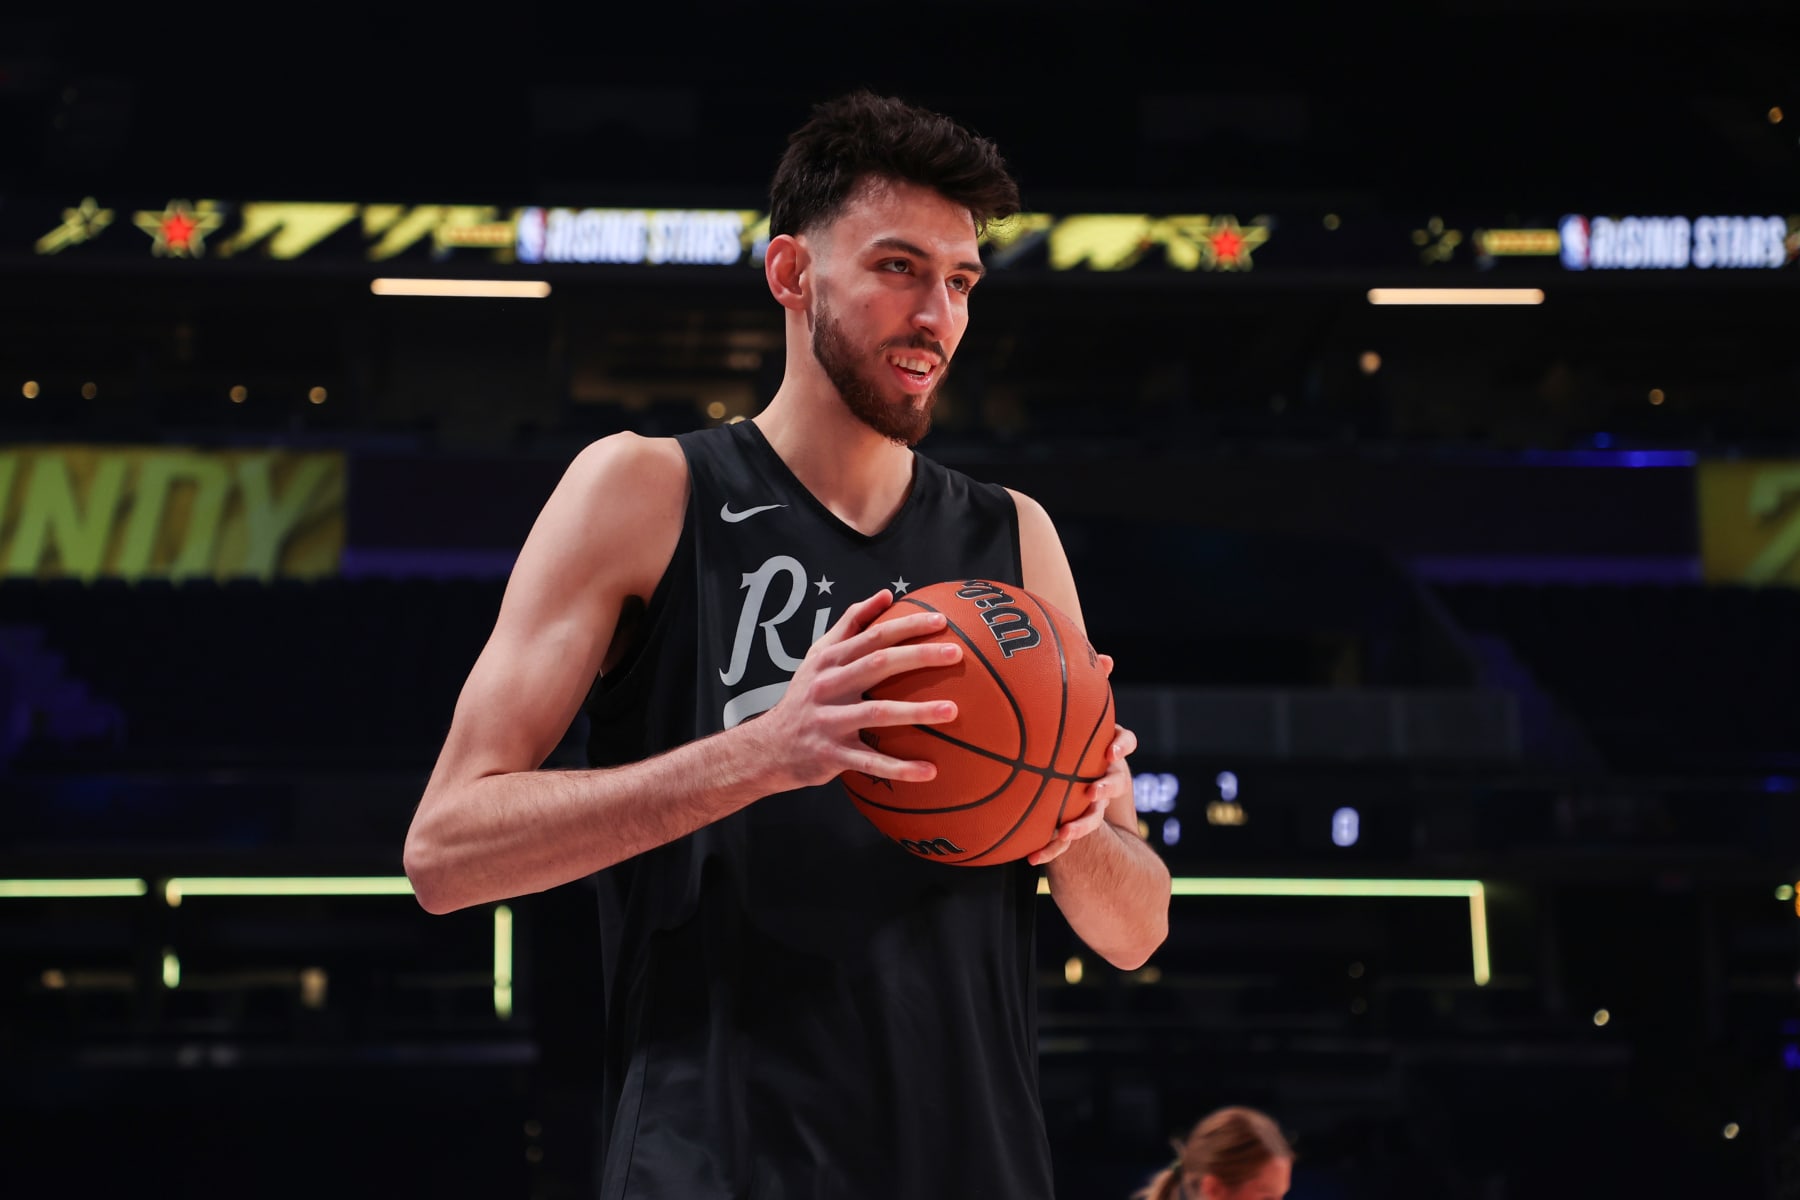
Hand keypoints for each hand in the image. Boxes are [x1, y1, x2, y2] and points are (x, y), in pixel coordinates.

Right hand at [747, 588, 961, 791]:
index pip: (873, 636)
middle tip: (957, 654)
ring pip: (877, 713)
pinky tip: (930, 771)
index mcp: (830, 661)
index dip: (907, 626)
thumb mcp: (819, 656)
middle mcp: (828, 686)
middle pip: (878, 665)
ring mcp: (829, 721)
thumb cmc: (805, 696)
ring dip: (917, 712)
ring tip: (952, 710)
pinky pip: (870, 762)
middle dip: (919, 656)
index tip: (941, 621)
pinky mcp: (832, 755)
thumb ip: (851, 623)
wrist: (768, 746)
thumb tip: (886, 594)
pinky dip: (899, 768)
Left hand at [1029, 653, 1133, 866]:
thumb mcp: (1069, 720)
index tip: (1112, 745)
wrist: (1068, 799)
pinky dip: (1049, 850)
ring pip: (1091, 817)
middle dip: (1105, 787)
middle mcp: (1101, 778)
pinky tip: (1030, 859)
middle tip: (1093, 787)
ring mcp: (1089, 805)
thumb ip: (1079, 689)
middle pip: (1113, 782)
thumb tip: (1101, 656)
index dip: (1120, 744)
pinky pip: (1061, 842)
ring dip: (1082, 823)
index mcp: (1102, 751)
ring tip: (1067, 830)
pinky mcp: (1070, 828)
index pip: (1121, 742)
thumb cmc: (1064, 746)